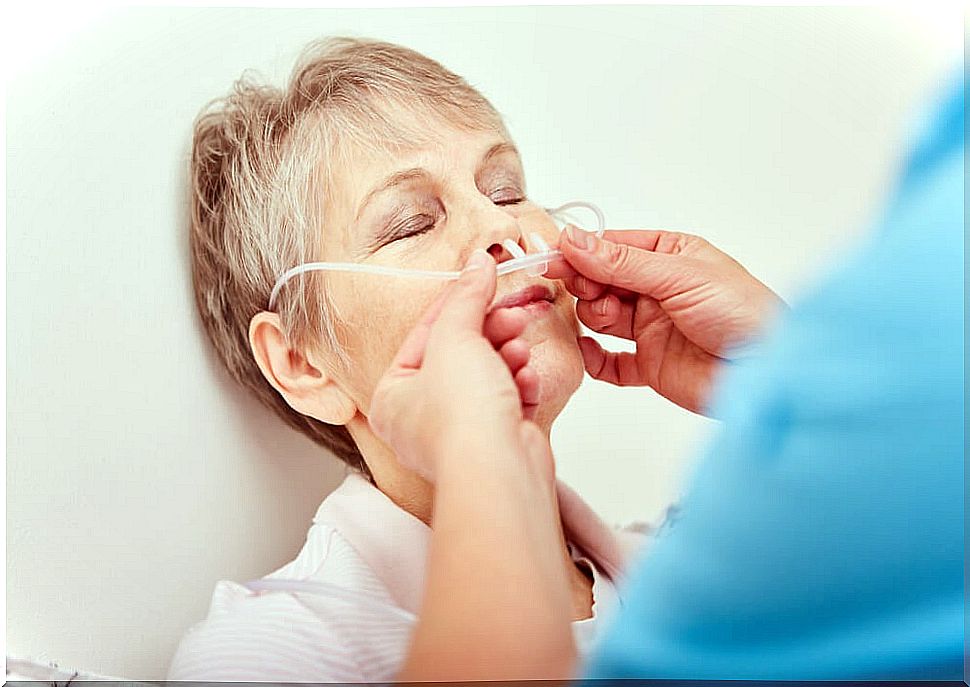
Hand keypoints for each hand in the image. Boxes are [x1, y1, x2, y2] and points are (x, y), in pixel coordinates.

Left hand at [369, 249, 551, 481]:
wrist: (499, 468)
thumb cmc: (461, 419)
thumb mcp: (455, 337)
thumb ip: (466, 297)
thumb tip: (475, 264)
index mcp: (392, 396)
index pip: (424, 335)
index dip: (455, 304)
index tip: (479, 279)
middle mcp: (421, 418)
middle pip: (459, 354)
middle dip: (490, 332)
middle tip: (508, 314)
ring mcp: (460, 432)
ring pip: (488, 376)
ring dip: (507, 356)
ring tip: (518, 348)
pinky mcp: (496, 441)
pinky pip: (508, 400)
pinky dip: (520, 384)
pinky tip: (525, 379)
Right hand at [545, 226, 784, 414]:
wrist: (767, 372)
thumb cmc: (743, 314)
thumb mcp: (679, 275)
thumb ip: (621, 262)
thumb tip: (575, 241)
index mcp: (670, 256)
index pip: (612, 247)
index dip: (582, 253)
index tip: (555, 257)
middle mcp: (657, 290)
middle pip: (600, 281)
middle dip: (586, 284)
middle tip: (583, 289)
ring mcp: (652, 328)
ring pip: (600, 317)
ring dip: (592, 316)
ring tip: (606, 318)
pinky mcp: (650, 365)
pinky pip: (609, 362)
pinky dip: (594, 358)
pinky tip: (590, 350)